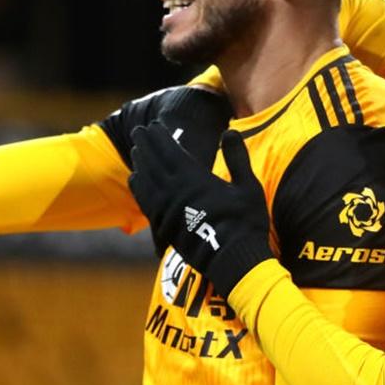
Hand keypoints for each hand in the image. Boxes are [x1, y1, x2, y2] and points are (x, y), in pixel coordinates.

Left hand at [128, 123, 273, 298]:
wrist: (232, 260)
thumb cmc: (245, 222)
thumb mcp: (248, 186)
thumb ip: (237, 157)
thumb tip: (229, 132)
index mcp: (195, 178)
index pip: (170, 151)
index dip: (160, 136)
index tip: (153, 125)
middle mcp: (175, 192)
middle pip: (154, 162)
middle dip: (145, 144)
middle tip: (138, 131)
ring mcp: (166, 210)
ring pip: (146, 181)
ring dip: (140, 163)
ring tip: (137, 151)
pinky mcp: (164, 226)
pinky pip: (145, 201)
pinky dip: (139, 187)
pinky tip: (136, 180)